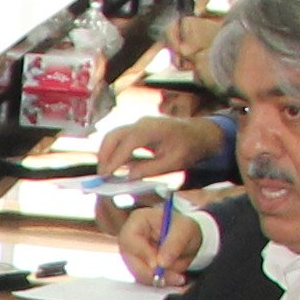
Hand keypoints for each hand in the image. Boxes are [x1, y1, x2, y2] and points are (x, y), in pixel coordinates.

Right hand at [95, 113, 226, 179]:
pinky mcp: (137, 127)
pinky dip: (113, 149)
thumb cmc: (188, 149)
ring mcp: (138, 123)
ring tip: (105, 171)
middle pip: (114, 135)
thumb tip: (128, 177)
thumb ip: (150, 169)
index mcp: (154, 130)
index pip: (128, 142)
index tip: (106, 174)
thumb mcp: (173, 163)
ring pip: (113, 134)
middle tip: (101, 174)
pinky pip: (119, 136)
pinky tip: (114, 164)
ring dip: (106, 152)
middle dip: (104, 154)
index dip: (115, 159)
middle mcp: (142, 123)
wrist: (198, 133)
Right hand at [102, 190, 209, 286]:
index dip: (142, 253)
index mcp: (137, 221)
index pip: (129, 239)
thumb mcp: (185, 230)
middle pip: (130, 260)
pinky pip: (145, 280)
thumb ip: (174, 244)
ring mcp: (132, 255)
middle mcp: (130, 238)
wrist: (186, 238)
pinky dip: (160, 281)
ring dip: (158, 279)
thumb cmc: (183, 228)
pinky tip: (174, 278)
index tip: (158, 265)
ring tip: (178, 277)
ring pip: (137, 273)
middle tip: (172, 277)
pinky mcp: (138, 267)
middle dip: (151, 273)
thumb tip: (161, 263)